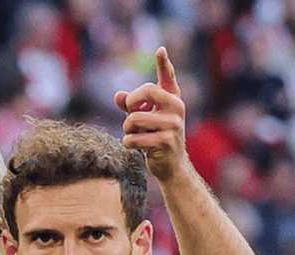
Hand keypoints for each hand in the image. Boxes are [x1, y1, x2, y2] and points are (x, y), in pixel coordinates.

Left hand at [114, 47, 189, 181]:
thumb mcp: (142, 119)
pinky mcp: (166, 142)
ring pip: (134, 119)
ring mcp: (173, 125)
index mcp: (172, 99)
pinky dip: (128, 143)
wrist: (171, 165)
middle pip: (148, 91)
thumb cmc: (154, 138)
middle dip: (131, 102)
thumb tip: (118, 95)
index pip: (168, 78)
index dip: (164, 64)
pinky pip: (133, 138)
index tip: (160, 50)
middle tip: (130, 113)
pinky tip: (136, 147)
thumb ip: (130, 106)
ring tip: (134, 134)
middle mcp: (176, 108)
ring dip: (127, 129)